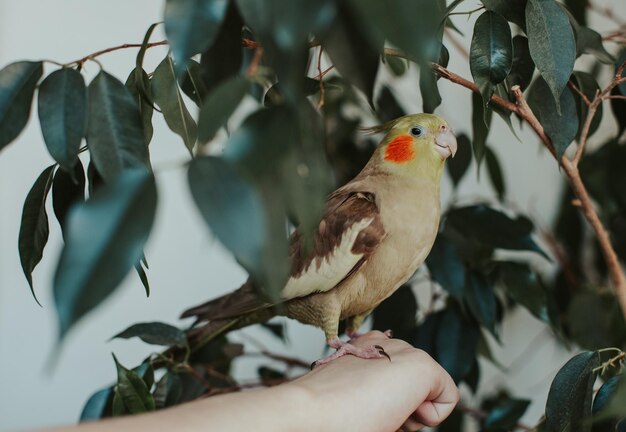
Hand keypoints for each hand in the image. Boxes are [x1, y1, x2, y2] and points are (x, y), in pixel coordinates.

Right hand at [292, 331, 458, 431]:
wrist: (312, 411)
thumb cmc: (325, 413)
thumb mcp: (347, 391)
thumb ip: (368, 387)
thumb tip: (388, 403)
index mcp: (365, 348)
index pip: (393, 378)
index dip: (385, 405)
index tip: (360, 409)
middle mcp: (386, 344)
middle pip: (412, 387)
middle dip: (400, 408)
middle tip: (372, 414)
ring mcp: (405, 352)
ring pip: (427, 394)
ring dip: (410, 413)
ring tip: (380, 413)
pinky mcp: (423, 366)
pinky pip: (448, 399)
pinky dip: (431, 417)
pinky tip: (401, 413)